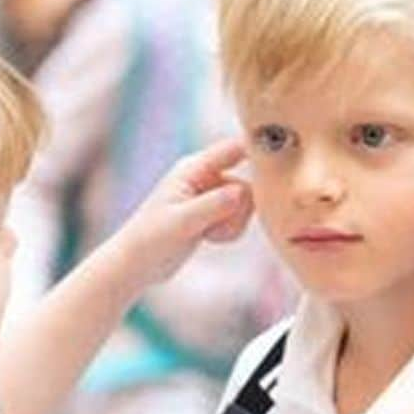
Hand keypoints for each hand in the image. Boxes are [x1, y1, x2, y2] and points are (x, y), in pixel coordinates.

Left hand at [114, 138, 253, 288]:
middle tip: (216, 226)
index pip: (233, 148)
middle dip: (239, 210)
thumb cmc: (149, 239)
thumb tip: (243, 192)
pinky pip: (239, 219)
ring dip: (234, 224)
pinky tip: (210, 239)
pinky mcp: (212, 214)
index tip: (277, 164)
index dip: (256, 151)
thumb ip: (213, 205)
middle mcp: (204, 177)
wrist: (136, 264)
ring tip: (208, 234)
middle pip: (247, 183)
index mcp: (193, 168)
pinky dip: (230, 231)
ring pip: (246, 204)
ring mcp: (209, 196)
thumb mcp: (181, 222)